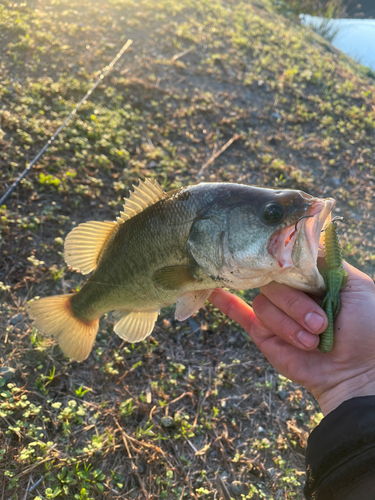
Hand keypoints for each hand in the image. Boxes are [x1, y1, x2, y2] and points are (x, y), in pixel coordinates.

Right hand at [209, 262, 374, 414]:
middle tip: (321, 323)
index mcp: (311, 276)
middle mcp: (292, 291)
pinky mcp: (263, 334)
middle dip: (297, 304)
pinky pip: (240, 313)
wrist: (359, 371)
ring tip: (312, 342)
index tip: (284, 261)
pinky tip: (211, 292)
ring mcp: (276, 312)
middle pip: (273, 281)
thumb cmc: (366, 328)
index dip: (285, 260)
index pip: (286, 257)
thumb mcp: (356, 285)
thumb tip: (300, 239)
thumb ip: (326, 261)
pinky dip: (225, 303)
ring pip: (264, 303)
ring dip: (289, 324)